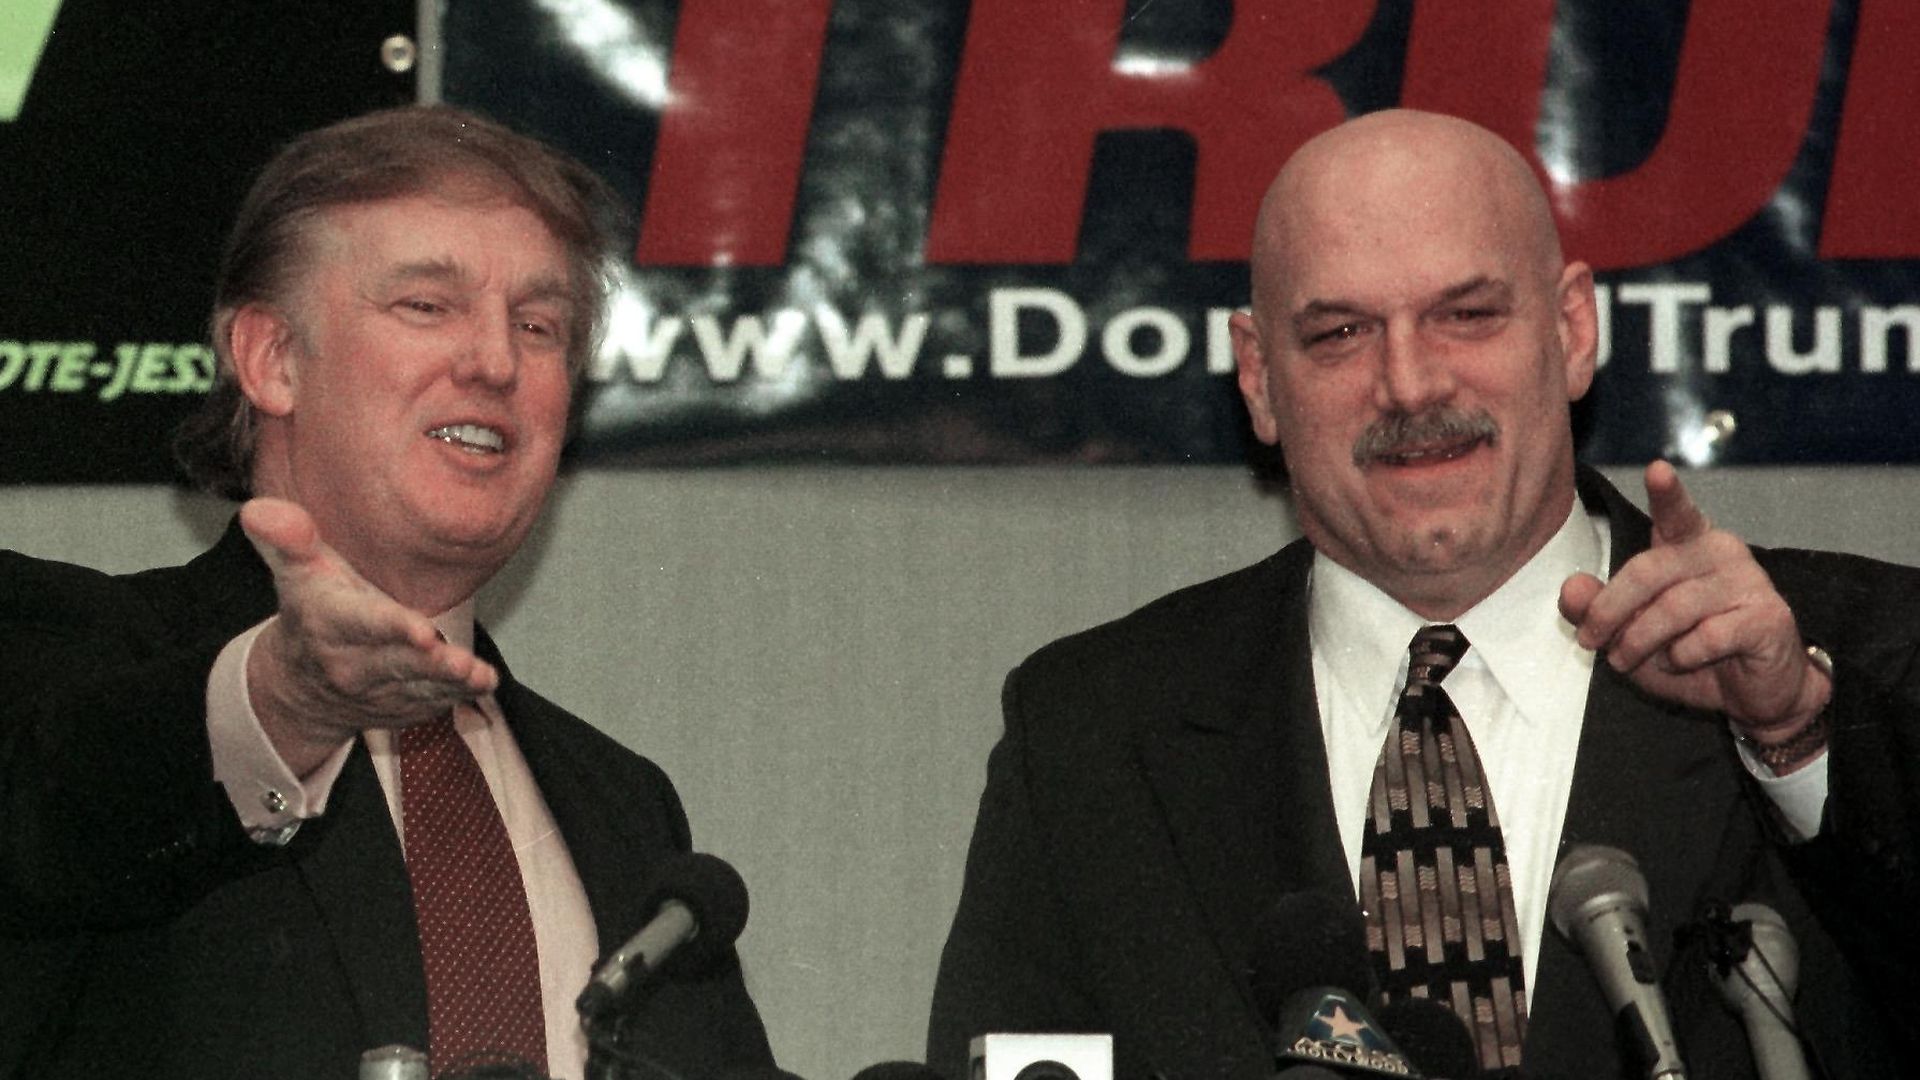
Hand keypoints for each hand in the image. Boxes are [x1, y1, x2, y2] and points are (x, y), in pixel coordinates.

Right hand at [240, 498, 497, 774]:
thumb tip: (258, 508)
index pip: (363, 624)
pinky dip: (459, 697)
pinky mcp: (404, 708)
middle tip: (462, 662)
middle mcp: (354, 664)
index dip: (391, 628)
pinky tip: (482, 684)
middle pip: (397, 663)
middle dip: (430, 663)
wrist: (300, 686)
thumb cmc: (314, 612)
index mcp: (331, 624)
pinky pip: (432, 704)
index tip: (421, 630)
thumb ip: (289, 539)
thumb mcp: (297, 573)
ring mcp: (380, 692)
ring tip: (480, 676)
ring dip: (451, 684)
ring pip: (420, 688)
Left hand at [1558, 462, 1828, 739]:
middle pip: (1648, 571)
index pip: (1675, 512)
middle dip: (1608, 611)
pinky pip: (1707, 636)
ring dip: (1640, 641)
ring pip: (1674, 608)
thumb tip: (1571, 588)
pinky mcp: (1768, 617)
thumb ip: (1596, 608)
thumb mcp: (1628, 632)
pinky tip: (1684, 661)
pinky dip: (1682, 657)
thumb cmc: (1688, 652)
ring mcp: (1750, 582)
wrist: (1753, 691)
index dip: (1666, 493)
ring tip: (1627, 660)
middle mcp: (1721, 552)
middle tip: (1590, 640)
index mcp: (1687, 542)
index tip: (1657, 470)